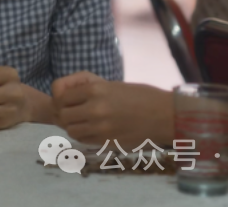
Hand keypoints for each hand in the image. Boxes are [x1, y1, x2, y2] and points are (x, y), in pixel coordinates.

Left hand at [51, 71, 174, 146]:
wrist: (165, 115)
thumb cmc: (140, 96)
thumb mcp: (112, 84)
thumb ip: (87, 88)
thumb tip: (63, 95)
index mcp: (96, 90)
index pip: (62, 96)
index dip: (62, 99)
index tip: (67, 101)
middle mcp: (95, 108)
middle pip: (63, 115)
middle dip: (65, 114)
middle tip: (73, 113)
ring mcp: (101, 127)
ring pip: (71, 130)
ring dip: (74, 126)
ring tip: (83, 122)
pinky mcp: (108, 142)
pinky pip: (84, 140)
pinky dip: (84, 136)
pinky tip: (93, 130)